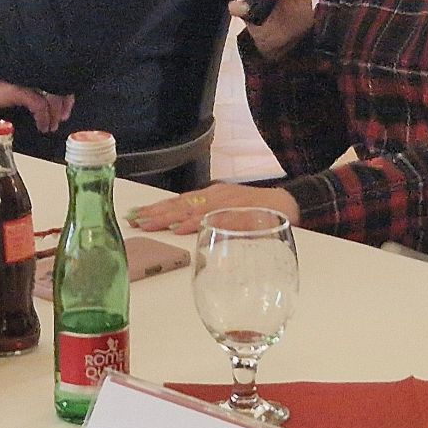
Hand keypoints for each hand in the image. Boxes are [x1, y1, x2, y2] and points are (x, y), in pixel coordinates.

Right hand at [0, 62, 75, 133]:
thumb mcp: (4, 86)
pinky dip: (43, 116)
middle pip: (56, 83)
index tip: (66, 106)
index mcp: (26, 66)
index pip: (53, 74)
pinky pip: (38, 103)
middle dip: (63, 102)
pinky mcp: (15, 88)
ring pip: (51, 94)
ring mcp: (23, 77)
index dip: (63, 91)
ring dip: (54, 112)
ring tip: (52, 125)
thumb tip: (38, 100)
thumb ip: (22, 88)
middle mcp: (28, 68)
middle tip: (64, 117)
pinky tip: (43, 125)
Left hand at [126, 183, 301, 235]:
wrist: (291, 205)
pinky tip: (184, 227)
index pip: (180, 201)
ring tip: (150, 223)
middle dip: (157, 212)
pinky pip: (216, 218)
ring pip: (194, 209)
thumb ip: (212, 221)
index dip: (158, 208)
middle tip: (135, 220)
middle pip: (181, 203)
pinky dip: (199, 222)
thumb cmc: (260, 213)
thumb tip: (187, 231)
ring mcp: (229, 202)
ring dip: (170, 216)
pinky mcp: (242, 212)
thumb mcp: (233, 214)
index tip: (138, 215)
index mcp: (213, 197)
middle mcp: (217, 196)